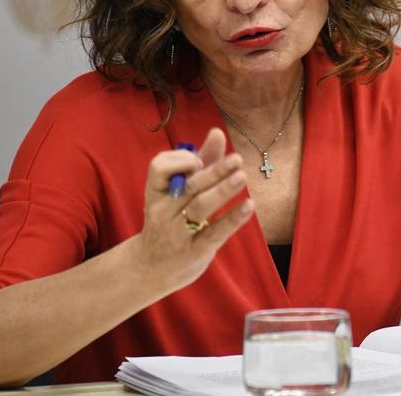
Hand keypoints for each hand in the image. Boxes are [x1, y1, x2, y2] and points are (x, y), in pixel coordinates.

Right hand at [133, 127, 253, 291]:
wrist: (151, 267)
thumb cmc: (169, 220)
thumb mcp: (180, 191)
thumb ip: (201, 162)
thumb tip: (217, 132)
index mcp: (156, 191)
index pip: (160, 167)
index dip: (181, 159)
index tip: (199, 159)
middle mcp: (163, 210)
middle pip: (189, 186)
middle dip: (214, 171)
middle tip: (237, 159)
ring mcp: (177, 232)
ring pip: (200, 207)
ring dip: (222, 190)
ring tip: (242, 176)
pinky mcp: (195, 251)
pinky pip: (214, 233)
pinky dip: (232, 219)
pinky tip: (249, 206)